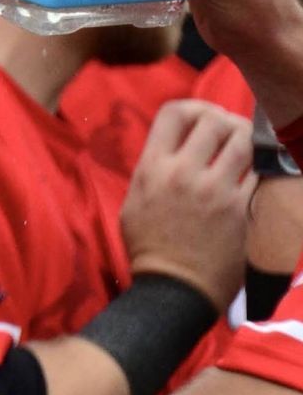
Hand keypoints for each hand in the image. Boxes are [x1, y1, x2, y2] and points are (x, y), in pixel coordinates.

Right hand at [120, 98, 253, 310]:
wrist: (174, 287)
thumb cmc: (149, 246)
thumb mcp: (133, 201)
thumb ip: (154, 168)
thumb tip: (178, 145)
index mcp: (152, 169)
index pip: (174, 112)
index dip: (193, 108)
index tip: (200, 119)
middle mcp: (183, 173)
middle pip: (214, 119)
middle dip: (225, 120)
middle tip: (228, 133)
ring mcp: (215, 190)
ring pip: (244, 138)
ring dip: (247, 138)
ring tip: (245, 148)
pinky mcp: (242, 207)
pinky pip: (260, 170)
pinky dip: (261, 165)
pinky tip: (255, 172)